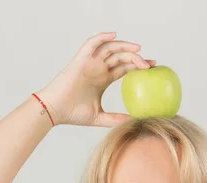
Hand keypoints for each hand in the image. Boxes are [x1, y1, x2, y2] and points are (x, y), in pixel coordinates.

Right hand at [36, 32, 155, 127]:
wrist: (54, 110)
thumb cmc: (72, 114)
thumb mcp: (99, 117)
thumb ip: (115, 118)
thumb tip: (134, 122)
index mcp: (102, 80)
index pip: (124, 68)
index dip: (138, 66)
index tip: (152, 68)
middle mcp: (97, 69)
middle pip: (121, 57)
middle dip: (137, 57)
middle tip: (150, 63)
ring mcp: (90, 63)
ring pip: (110, 48)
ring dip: (125, 46)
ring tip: (138, 50)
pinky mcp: (81, 59)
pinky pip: (92, 43)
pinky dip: (102, 37)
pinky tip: (114, 35)